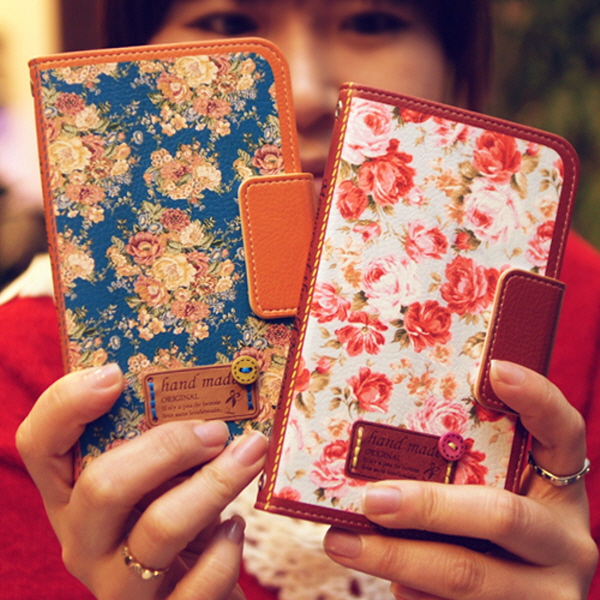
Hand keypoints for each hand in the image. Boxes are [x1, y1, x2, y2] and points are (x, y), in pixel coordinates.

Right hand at [16, 363, 268, 599]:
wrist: (192, 594)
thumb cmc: (172, 517)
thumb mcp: (155, 475)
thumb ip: (160, 437)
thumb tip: (204, 383)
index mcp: (72, 495)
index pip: (40, 445)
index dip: (66, 405)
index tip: (114, 375)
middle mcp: (85, 540)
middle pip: (104, 486)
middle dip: (168, 447)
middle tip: (216, 428)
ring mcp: (119, 584)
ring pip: (160, 528)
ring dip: (216, 483)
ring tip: (250, 454)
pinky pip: (198, 584)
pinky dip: (226, 550)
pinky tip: (234, 529)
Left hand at [323, 360, 597, 599]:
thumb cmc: (485, 528)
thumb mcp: (489, 491)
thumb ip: (455, 466)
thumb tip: (375, 446)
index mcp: (560, 486)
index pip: (563, 430)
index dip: (536, 398)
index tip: (495, 368)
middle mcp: (567, 539)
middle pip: (502, 514)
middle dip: (429, 507)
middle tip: (372, 498)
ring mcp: (552, 591)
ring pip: (470, 574)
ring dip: (398, 558)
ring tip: (343, 542)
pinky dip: (413, 592)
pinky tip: (385, 578)